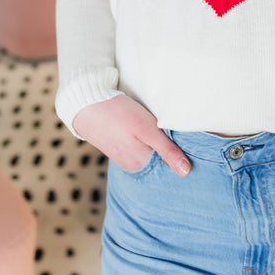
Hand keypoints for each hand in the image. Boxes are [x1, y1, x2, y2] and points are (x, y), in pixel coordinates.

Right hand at [72, 93, 190, 175]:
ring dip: (153, 138)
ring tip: (152, 123)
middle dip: (165, 143)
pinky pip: (136, 143)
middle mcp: (130, 164)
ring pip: (147, 148)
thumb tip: (186, 172)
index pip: (167, 162)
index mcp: (139, 164)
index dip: (177, 148)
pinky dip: (142, 135)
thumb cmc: (120, 114)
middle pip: (157, 155)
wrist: (87, 103)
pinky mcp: (117, 144)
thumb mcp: (148, 130)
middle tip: (166, 126)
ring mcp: (122, 155)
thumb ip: (168, 151)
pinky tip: (139, 125)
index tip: (182, 137)